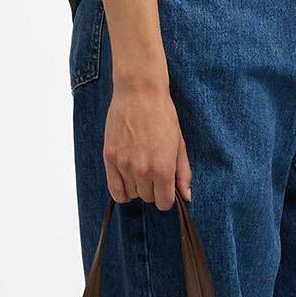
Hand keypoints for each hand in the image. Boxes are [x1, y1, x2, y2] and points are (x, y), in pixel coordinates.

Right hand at [104, 79, 192, 209]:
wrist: (139, 93)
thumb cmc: (162, 115)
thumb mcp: (179, 144)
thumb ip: (183, 173)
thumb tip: (186, 196)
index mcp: (163, 168)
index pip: (164, 203)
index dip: (167, 198)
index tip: (167, 189)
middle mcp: (143, 170)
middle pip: (147, 198)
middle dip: (153, 190)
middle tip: (154, 172)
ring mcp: (124, 165)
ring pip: (131, 194)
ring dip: (137, 187)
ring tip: (140, 169)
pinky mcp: (109, 158)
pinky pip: (114, 189)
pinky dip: (121, 190)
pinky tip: (127, 180)